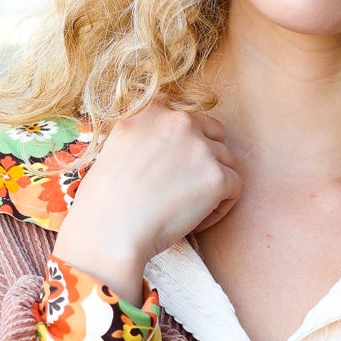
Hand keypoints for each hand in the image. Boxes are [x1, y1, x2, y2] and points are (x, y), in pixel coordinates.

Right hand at [52, 103, 241, 300]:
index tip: (173, 171)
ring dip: (214, 186)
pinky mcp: (216, 177)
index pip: (186, 118)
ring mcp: (200, 147)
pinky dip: (220, 208)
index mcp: (152, 110)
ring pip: (228, 162)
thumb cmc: (104, 201)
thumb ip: (146, 134)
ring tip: (188, 211)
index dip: (186, 145)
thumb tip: (170, 147)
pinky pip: (235, 188)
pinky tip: (195, 223)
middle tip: (186, 190)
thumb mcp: (117, 146)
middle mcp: (178, 121)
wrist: (109, 230)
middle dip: (207, 161)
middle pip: (215, 135)